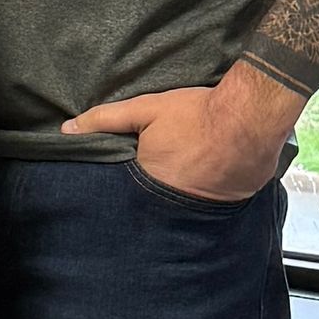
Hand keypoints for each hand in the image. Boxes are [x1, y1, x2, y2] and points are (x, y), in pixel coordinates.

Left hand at [62, 63, 299, 202]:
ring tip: (182, 178)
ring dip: (181, 195)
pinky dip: (208, 193)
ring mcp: (207, 208)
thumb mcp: (145, 110)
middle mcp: (176, 205)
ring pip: (184, 205)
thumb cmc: (196, 114)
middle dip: (151, 195)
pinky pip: (212, 202)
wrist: (252, 117)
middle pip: (156, 202)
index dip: (125, 187)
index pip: (128, 194)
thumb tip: (67, 130)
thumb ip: (105, 120)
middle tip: (157, 176)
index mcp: (150, 185)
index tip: (125, 180)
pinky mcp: (232, 202)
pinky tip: (208, 179)